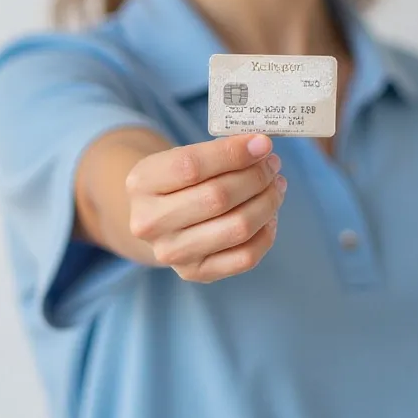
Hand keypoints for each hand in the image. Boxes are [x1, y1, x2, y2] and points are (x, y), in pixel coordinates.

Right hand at [125, 134, 285, 281]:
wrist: (158, 219)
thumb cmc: (178, 181)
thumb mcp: (181, 156)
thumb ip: (217, 151)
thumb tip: (261, 147)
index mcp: (141, 183)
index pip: (191, 166)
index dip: (233, 154)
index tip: (263, 144)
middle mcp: (149, 222)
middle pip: (218, 197)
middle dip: (256, 177)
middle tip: (273, 165)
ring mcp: (171, 253)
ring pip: (237, 228)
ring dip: (267, 203)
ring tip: (276, 185)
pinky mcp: (195, 273)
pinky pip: (245, 257)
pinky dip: (266, 233)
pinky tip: (270, 215)